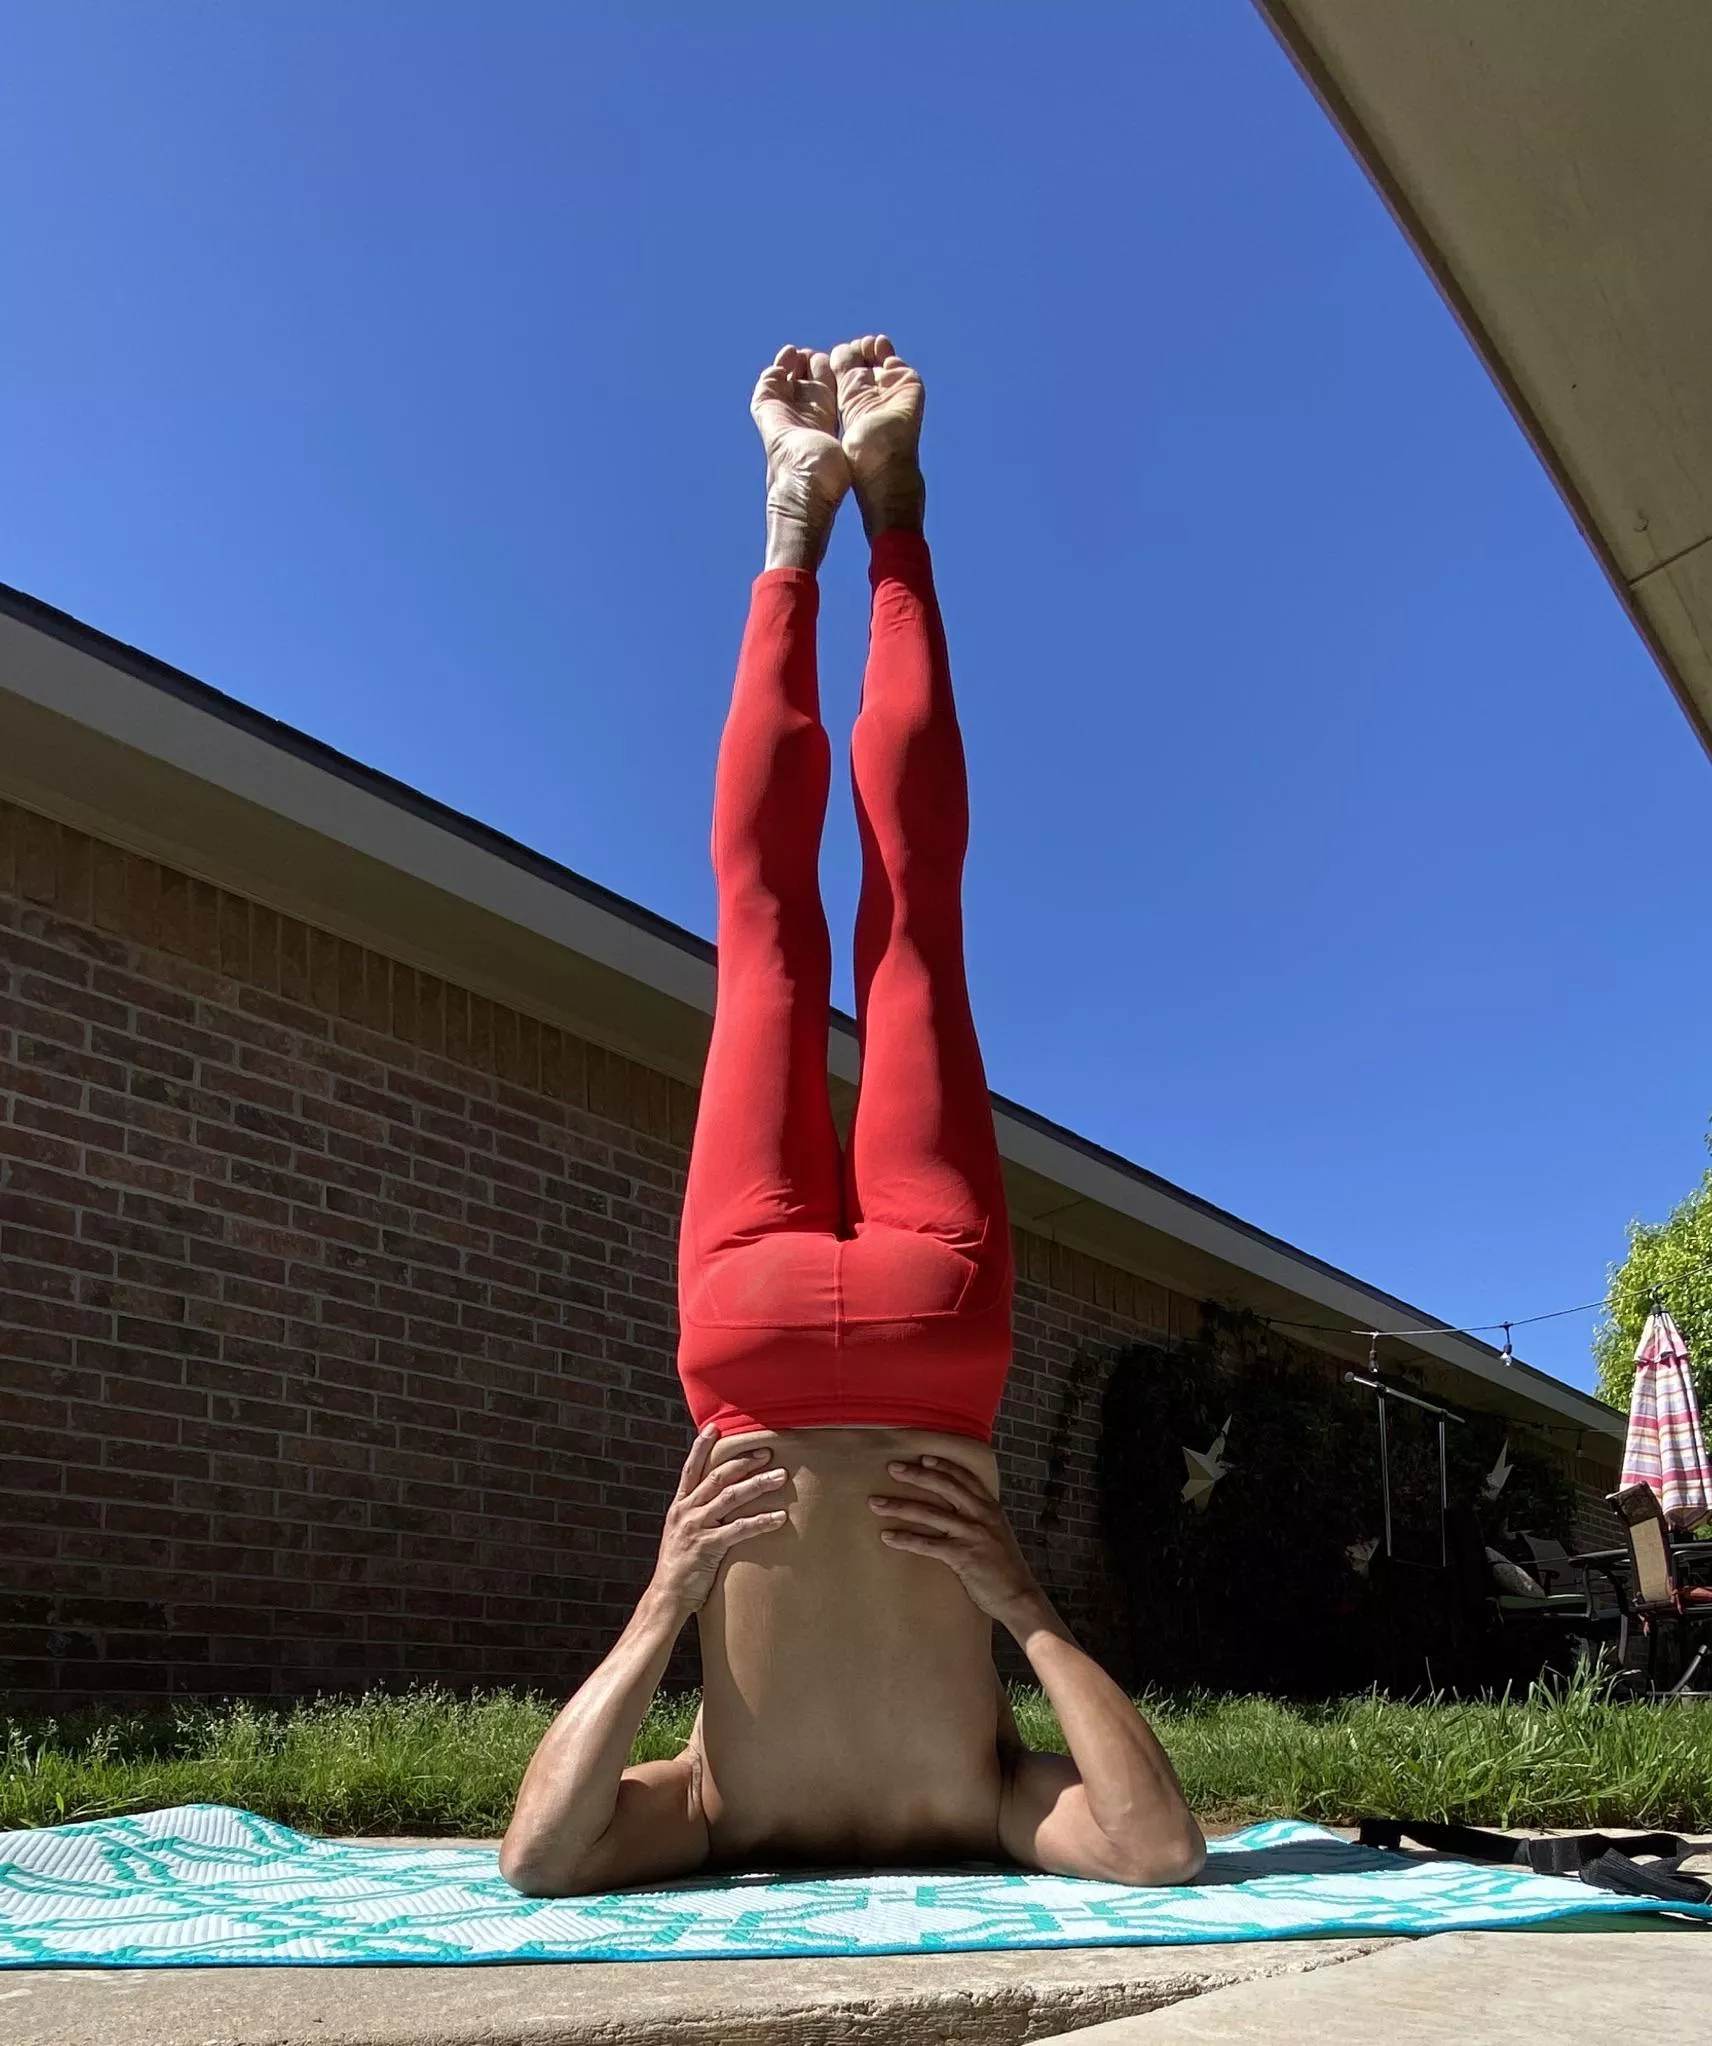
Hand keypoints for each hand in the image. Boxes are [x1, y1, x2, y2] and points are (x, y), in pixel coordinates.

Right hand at [651, 1426, 788, 1615]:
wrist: (666, 1596)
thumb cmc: (679, 1566)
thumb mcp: (681, 1533)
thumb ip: (696, 1514)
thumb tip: (717, 1500)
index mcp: (679, 1506)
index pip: (690, 1469)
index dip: (702, 1447)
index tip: (714, 1427)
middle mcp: (686, 1511)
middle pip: (717, 1477)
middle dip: (743, 1461)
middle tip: (767, 1452)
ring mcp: (696, 1528)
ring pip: (730, 1497)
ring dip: (758, 1484)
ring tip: (780, 1476)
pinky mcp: (708, 1546)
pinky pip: (739, 1529)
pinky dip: (761, 1521)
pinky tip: (779, 1517)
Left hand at [869, 1457, 1043, 1624]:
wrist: (1019, 1595)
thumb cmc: (1006, 1566)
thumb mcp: (999, 1533)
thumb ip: (980, 1518)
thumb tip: (958, 1509)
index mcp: (990, 1508)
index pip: (965, 1478)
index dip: (943, 1465)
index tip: (922, 1457)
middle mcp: (981, 1516)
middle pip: (944, 1487)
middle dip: (916, 1475)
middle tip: (892, 1468)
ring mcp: (972, 1534)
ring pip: (929, 1514)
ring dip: (899, 1506)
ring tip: (876, 1503)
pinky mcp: (963, 1556)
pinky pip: (928, 1544)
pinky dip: (905, 1539)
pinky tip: (888, 1537)